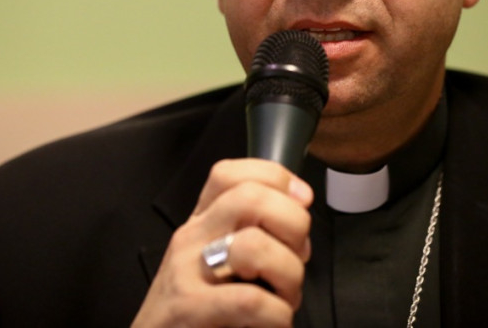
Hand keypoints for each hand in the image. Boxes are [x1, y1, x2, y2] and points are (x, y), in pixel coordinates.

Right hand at [131, 158, 313, 327]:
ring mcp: (187, 272)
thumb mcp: (219, 264)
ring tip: (284, 298)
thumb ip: (253, 238)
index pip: (231, 174)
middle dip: (293, 224)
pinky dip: (277, 315)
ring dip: (288, 275)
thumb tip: (299, 227)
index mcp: (201, 223)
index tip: (301, 200)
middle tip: (297, 257)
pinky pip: (250, 301)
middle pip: (250, 197)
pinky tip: (273, 322)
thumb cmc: (197, 313)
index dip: (276, 177)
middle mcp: (191, 238)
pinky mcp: (188, 308)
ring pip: (253, 245)